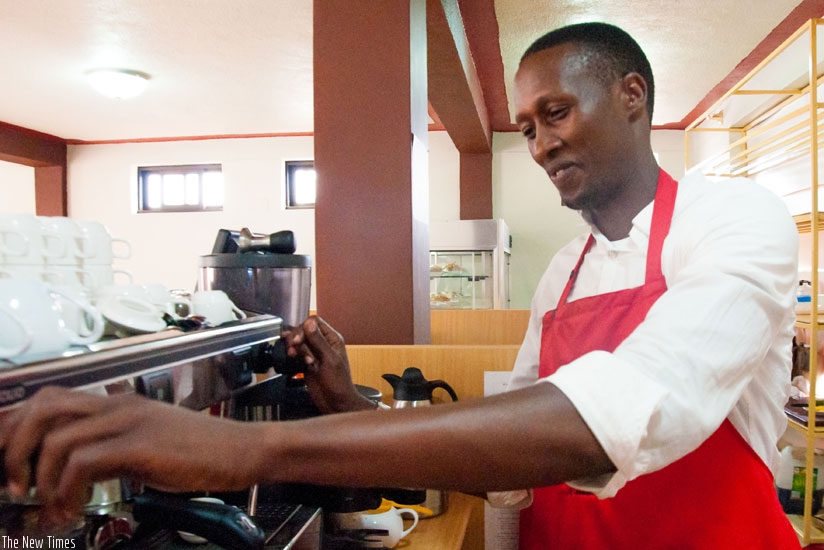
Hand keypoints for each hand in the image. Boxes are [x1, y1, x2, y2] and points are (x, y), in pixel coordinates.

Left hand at [0, 387, 263, 522]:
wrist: (242, 449)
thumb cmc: (198, 452)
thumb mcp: (144, 445)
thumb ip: (106, 450)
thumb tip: (68, 473)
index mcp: (116, 403)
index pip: (47, 400)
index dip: (16, 428)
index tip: (6, 462)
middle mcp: (117, 404)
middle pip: (41, 407)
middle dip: (15, 448)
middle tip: (16, 485)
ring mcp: (130, 421)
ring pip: (56, 436)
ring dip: (40, 477)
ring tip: (47, 505)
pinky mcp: (141, 444)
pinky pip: (83, 463)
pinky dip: (66, 491)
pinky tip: (73, 509)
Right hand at [281, 316, 375, 413]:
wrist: (335, 403)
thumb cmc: (339, 383)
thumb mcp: (329, 360)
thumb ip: (318, 341)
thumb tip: (309, 323)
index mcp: (332, 339)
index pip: (314, 322)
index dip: (303, 328)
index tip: (298, 339)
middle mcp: (323, 344)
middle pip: (304, 330)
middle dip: (296, 338)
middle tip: (293, 347)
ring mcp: (314, 353)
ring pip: (299, 342)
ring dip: (294, 347)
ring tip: (293, 355)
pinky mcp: (306, 363)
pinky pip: (296, 353)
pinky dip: (292, 355)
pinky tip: (291, 357)